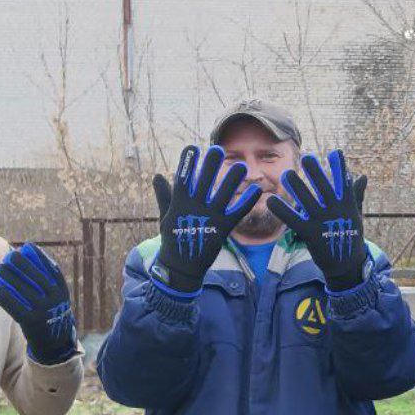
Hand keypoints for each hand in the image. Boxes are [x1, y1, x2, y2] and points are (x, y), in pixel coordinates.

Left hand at [0, 242, 77, 362]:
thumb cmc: (50, 315)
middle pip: (35, 276)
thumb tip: (28, 258)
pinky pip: (14, 305)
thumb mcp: (56, 299)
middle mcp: (54, 300)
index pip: (52, 269)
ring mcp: (43, 310)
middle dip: (21, 264)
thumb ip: (48, 283)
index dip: (39, 256)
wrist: (55, 344)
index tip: (27, 246)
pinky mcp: (31, 322)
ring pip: (22, 289)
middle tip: (8, 256)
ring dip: (8, 277)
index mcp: (62, 291)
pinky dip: (4, 296)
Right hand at [149, 145, 260, 295]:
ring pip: (223, 195)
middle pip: (204, 182)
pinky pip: (237, 213)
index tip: (193, 148)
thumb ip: (164, 195)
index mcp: (180, 203)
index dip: (187, 163)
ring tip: (242, 166)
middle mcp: (195, 208)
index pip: (182, 178)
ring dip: (233, 180)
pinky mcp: (222, 229)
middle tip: (218, 149)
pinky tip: (256, 190)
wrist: (181, 267)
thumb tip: (157, 175)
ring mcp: (209, 219)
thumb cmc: (173, 239)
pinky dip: (247, 201)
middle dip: (211, 165)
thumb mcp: (165, 216)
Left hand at [266, 150, 369, 290]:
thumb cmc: (350, 236)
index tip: (335, 152)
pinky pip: (293, 220)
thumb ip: (356, 194)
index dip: (339, 167)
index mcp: (346, 205)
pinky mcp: (309, 234)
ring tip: (286, 174)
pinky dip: (281, 210)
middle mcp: (334, 211)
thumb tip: (362, 176)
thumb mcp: (356, 214)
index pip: (344, 182)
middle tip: (306, 157)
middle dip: (315, 172)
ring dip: (296, 187)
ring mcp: (321, 222)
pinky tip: (270, 200)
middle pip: (323, 188)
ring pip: (307, 201)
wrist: (346, 264)